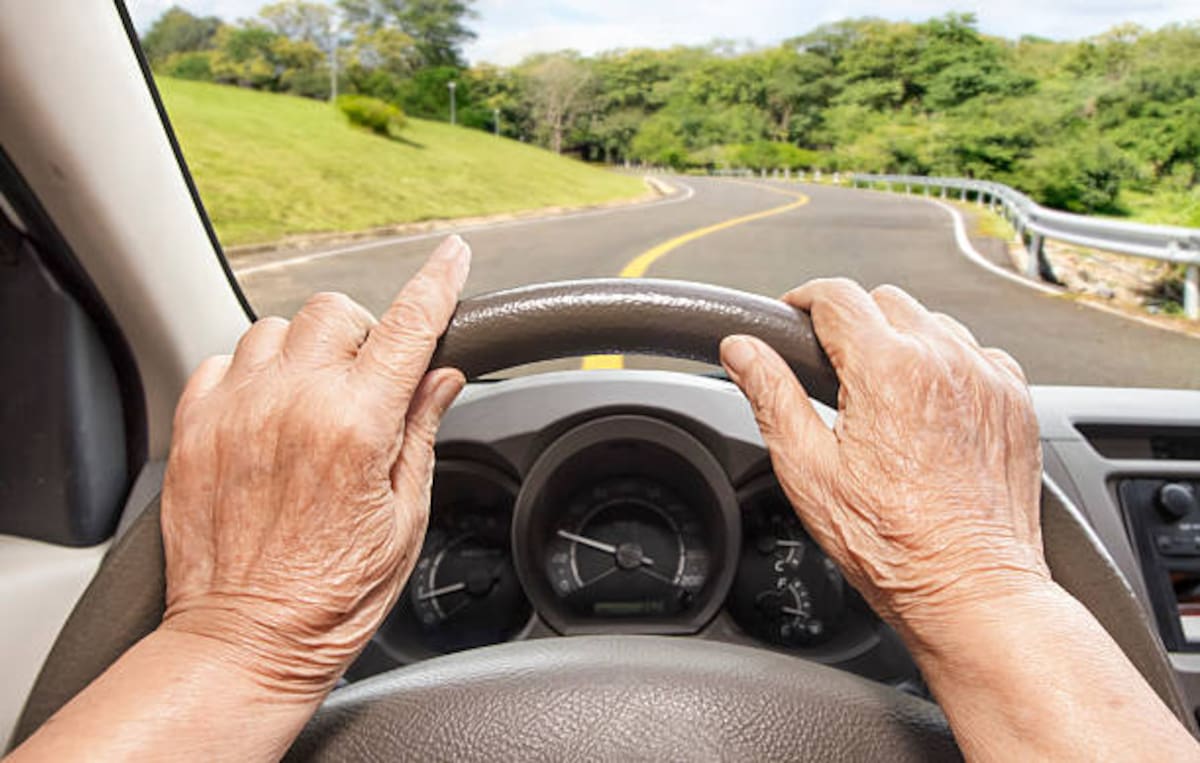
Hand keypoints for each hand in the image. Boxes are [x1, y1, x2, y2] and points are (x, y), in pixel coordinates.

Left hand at [159, 236, 469, 696]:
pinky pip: (222, 360)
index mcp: (356, 427)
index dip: (437, 283)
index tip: (451, 255)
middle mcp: (292, 405)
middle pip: (335, 311)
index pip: (408, 328)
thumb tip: (441, 377)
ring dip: (303, 351)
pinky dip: (249, 374)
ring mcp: (236, 412)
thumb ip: (420, 431)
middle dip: (361, 334)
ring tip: (310, 403)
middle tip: (368, 384)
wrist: (246, 642)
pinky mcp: (194, 428)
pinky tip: (266, 415)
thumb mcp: (404, 518)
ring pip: (274, 327)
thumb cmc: (332, 596)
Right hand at [720, 279, 1048, 649]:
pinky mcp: (1015, 400)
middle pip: (884, 301)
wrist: (970, 587)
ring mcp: (987, 377)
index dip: (802, 300)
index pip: (836, 295)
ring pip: (932, 323)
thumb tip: (742, 351)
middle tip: (830, 366)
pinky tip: (928, 408)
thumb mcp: (808, 470)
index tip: (792, 316)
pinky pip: (976, 353)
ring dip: (901, 341)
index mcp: (887, 369)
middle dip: (851, 321)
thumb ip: (771, 396)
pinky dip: (948, 365)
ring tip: (880, 393)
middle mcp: (944, 360)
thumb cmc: (892, 544)